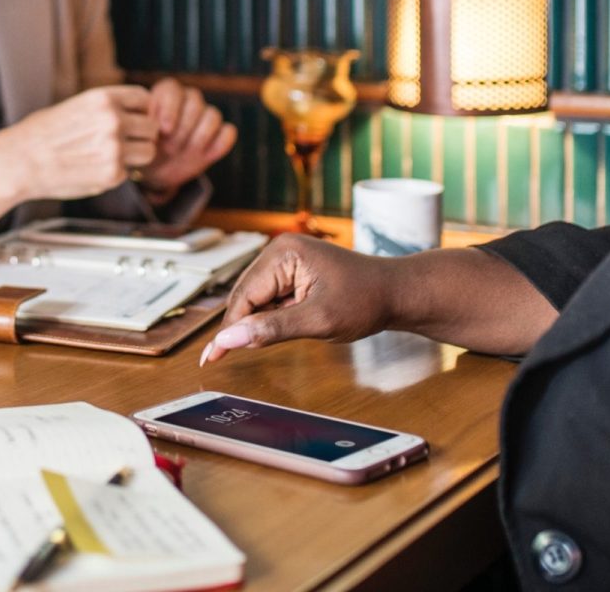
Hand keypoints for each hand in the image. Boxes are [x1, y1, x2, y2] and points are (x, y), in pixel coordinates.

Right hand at [10, 85, 158, 201]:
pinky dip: (116, 174)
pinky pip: (128, 173)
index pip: (144, 98)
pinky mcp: (112, 174)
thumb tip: (134, 116)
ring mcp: (115, 149)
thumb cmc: (41, 133)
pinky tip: (93, 169)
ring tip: (112, 157)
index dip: (140, 110)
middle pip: (152, 127)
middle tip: (124, 143)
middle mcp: (114, 121)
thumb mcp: (76, 105)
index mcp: (104, 99)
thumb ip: (107, 109)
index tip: (133, 119)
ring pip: (149, 152)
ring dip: (135, 156)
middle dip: (141, 136)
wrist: (21, 161)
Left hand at [138, 78, 235, 199]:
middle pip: (195, 103)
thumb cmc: (143, 147)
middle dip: (183, 129)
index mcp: (165, 93)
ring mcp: (205, 117)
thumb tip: (152, 123)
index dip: (170, 109)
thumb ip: (143, 124)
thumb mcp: (136, 135)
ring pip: (213, 115)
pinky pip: (228, 133)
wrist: (155, 169)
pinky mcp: (219, 135)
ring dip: (198, 137)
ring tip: (182, 153)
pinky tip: (203, 155)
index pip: (173, 89)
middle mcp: (188, 100)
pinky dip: (218, 144)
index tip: (163, 129)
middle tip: (169, 147)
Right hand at [200, 234, 396, 363]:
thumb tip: (231, 338)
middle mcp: (281, 250)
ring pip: (256, 299)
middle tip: (219, 358)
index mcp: (284, 253)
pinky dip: (271, 317)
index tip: (212, 356)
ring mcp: (287, 260)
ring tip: (271, 340)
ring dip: (258, 322)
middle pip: (245, 295)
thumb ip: (272, 329)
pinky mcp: (294, 272)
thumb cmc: (367, 301)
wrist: (397, 293)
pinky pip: (271, 297)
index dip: (228, 328)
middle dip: (240, 326)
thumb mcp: (319, 321)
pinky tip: (282, 328)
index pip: (244, 295)